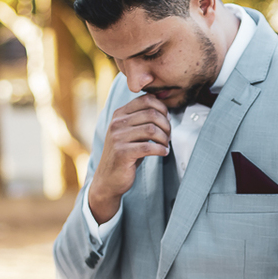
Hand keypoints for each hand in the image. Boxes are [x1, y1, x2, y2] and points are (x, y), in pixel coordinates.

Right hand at [86, 95, 170, 222]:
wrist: (108, 179)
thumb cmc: (125, 155)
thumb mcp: (131, 132)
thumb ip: (142, 120)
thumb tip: (165, 111)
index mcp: (119, 114)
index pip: (146, 99)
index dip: (162, 108)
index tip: (167, 119)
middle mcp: (117, 123)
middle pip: (151, 113)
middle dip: (166, 125)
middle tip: (169, 135)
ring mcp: (117, 138)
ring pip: (152, 129)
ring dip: (164, 138)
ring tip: (166, 145)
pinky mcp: (122, 153)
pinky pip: (148, 147)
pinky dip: (161, 149)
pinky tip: (164, 153)